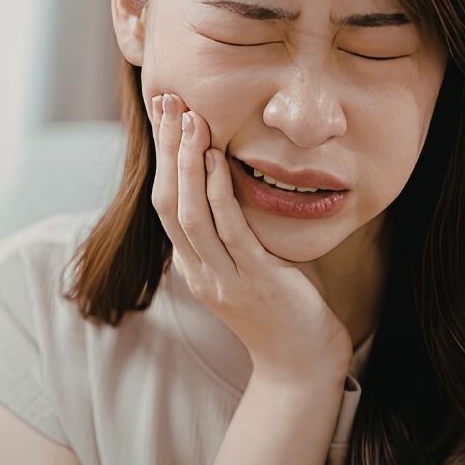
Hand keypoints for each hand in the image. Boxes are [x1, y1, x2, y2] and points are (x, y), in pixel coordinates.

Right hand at [149, 93, 353, 383]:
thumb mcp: (248, 262)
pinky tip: (218, 162)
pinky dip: (219, 195)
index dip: (163, 156)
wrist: (301, 363)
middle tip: (167, 101)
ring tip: (190, 120)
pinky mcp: (255, 282)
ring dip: (187, 164)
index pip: (165, 202)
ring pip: (189, 215)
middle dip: (167, 149)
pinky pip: (229, 232)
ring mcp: (223, 279)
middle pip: (167, 201)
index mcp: (194, 265)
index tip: (165, 112)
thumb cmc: (281, 307)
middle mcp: (199, 271)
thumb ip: (234, 228)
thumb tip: (234, 178)